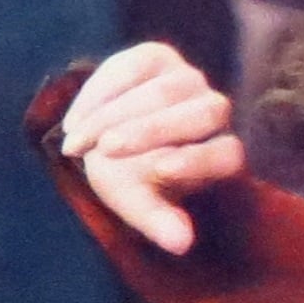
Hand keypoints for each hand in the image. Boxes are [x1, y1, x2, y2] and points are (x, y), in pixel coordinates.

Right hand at [59, 42, 245, 254]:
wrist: (101, 137)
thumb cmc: (128, 177)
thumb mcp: (137, 202)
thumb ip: (159, 221)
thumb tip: (182, 245)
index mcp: (221, 154)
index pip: (228, 154)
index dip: (199, 161)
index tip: (160, 170)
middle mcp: (214, 111)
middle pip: (205, 113)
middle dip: (151, 131)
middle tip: (106, 151)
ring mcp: (188, 79)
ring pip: (164, 92)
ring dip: (115, 116)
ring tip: (78, 144)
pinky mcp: (157, 57)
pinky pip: (132, 69)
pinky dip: (100, 95)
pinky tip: (75, 121)